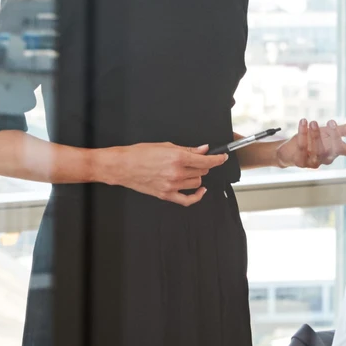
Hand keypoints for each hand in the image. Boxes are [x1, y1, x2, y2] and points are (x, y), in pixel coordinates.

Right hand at [102, 142, 225, 204]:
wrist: (123, 166)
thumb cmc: (140, 153)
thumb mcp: (165, 146)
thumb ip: (187, 149)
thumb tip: (203, 149)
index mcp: (178, 158)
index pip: (206, 160)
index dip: (217, 159)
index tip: (222, 157)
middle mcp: (177, 172)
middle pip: (202, 170)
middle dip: (203, 164)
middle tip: (196, 160)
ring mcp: (172, 185)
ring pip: (197, 182)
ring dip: (197, 176)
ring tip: (188, 170)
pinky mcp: (167, 195)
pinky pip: (188, 200)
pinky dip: (197, 196)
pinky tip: (201, 190)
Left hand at [272, 119, 345, 169]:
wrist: (288, 151)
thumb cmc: (310, 141)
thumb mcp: (328, 133)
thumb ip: (344, 131)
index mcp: (335, 152)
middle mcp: (326, 158)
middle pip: (335, 149)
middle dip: (334, 136)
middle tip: (331, 122)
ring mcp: (313, 162)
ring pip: (317, 150)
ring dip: (315, 135)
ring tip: (312, 121)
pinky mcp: (300, 162)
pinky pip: (302, 147)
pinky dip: (302, 134)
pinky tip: (303, 122)